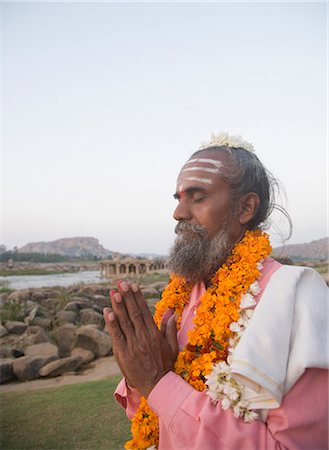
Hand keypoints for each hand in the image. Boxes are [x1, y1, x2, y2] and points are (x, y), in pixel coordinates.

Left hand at [103, 281, 177, 397]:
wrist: (158, 386)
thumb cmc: (165, 366)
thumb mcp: (171, 346)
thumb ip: (170, 329)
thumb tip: (171, 313)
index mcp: (154, 333)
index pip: (144, 310)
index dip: (137, 297)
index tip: (132, 285)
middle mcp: (143, 336)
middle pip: (133, 312)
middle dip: (126, 296)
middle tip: (121, 283)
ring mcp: (133, 344)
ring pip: (124, 321)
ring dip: (118, 306)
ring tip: (113, 292)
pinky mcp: (123, 353)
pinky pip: (117, 335)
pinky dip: (112, 323)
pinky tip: (107, 312)